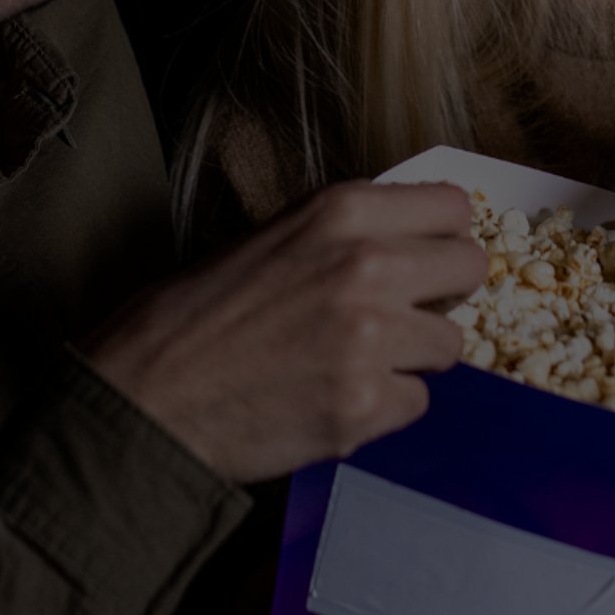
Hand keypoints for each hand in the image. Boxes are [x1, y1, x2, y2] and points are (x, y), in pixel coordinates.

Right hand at [82, 179, 486, 481]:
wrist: (146, 398)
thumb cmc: (194, 317)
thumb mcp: (271, 238)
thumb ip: (344, 234)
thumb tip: (411, 240)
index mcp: (339, 211)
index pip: (451, 206)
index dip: (440, 236)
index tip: (426, 257)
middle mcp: (366, 265)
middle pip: (469, 269)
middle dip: (442, 294)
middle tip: (403, 314)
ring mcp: (371, 339)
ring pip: (450, 345)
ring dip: (412, 358)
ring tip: (352, 363)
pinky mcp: (365, 406)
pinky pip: (416, 403)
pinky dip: (383, 408)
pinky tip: (332, 400)